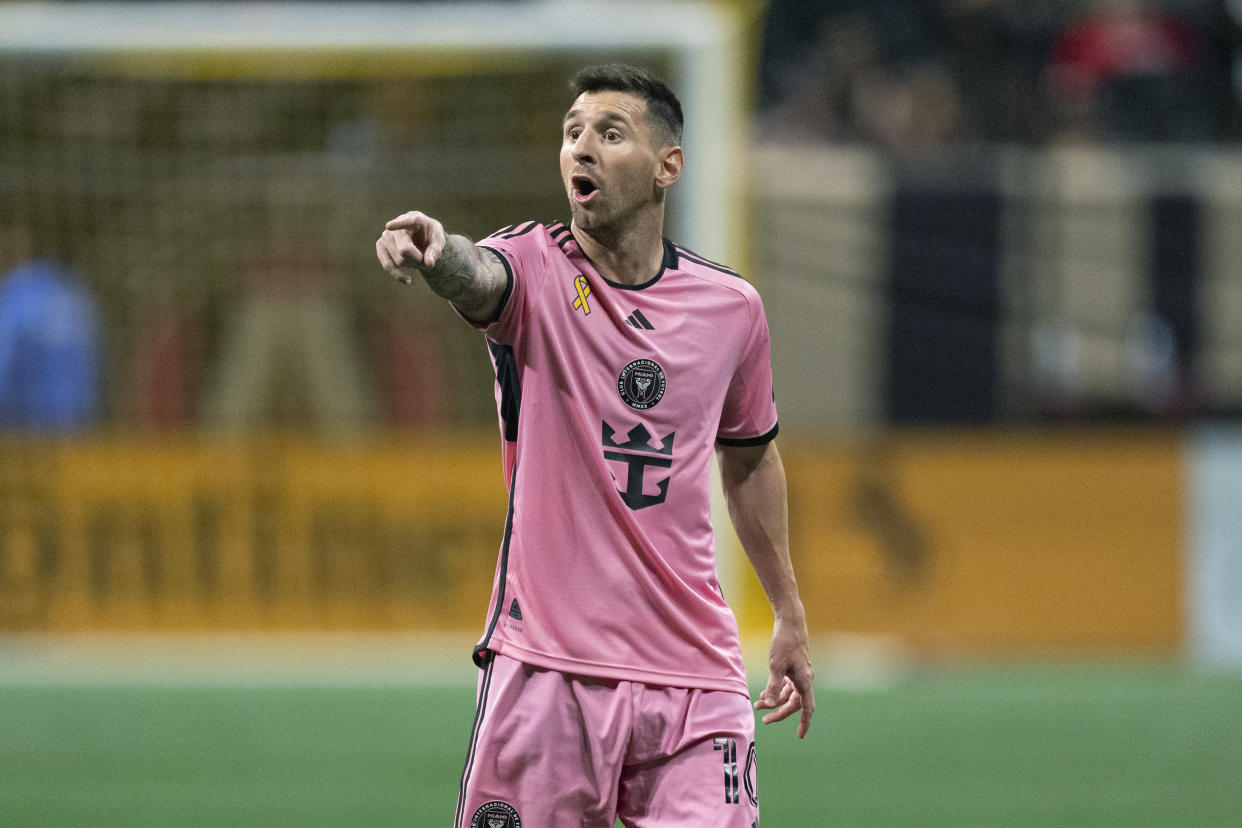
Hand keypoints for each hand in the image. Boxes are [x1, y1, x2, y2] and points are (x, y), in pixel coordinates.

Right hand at [376, 211, 447, 284]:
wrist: (421, 239)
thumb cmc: (431, 237)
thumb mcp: (439, 241)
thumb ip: (436, 250)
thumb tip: (429, 263)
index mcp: (414, 219)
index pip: (406, 221)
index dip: (398, 224)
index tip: (389, 226)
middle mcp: (396, 225)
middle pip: (404, 250)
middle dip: (417, 259)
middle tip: (424, 257)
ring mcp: (386, 236)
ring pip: (398, 260)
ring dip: (411, 265)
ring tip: (417, 258)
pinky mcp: (381, 247)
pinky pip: (387, 265)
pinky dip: (399, 275)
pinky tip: (409, 280)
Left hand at [754, 614, 814, 737]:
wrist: (790, 622)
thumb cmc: (784, 643)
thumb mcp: (776, 666)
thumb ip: (772, 687)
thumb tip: (768, 705)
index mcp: (804, 681)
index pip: (807, 708)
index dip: (804, 723)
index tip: (799, 735)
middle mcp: (805, 679)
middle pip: (794, 703)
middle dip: (779, 712)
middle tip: (764, 721)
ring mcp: (800, 673)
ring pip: (788, 694)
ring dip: (774, 700)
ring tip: (757, 705)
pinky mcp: (794, 667)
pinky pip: (786, 685)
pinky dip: (776, 690)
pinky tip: (764, 693)